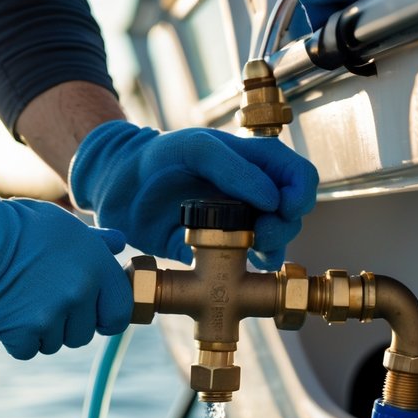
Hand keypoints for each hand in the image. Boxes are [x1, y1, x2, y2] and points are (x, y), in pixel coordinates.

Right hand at [0, 187, 132, 358]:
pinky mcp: (20, 331)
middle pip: (83, 334)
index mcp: (96, 268)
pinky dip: (18, 338)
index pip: (119, 314)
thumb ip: (96, 241)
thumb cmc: (20, 226)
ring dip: (40, 330)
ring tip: (23, 301)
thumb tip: (117, 243)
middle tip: (45, 300)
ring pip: (54, 343)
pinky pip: (27, 350)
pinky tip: (9, 314)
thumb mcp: (66, 225)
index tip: (92, 313)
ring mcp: (49, 315)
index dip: (105, 317)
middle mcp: (78, 294)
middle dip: (67, 323)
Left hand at [69, 123, 318, 269]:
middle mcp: (251, 195)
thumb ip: (234, 168)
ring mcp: (236, 224)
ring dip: (273, 249)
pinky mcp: (216, 251)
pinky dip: (253, 269)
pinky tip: (247, 266)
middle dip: (284, 226)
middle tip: (261, 234)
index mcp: (253, 163)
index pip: (298, 176)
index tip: (284, 207)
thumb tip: (274, 200)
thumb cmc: (158, 157)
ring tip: (254, 250)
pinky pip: (246, 264)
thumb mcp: (195, 148)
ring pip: (274, 242)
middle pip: (291, 214)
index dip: (300, 193)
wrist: (117, 187)